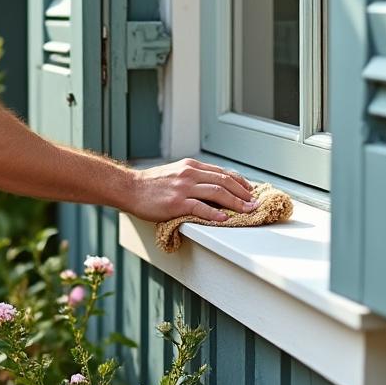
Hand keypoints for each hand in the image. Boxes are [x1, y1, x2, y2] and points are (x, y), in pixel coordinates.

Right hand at [123, 158, 256, 222]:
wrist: (130, 188)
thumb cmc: (152, 184)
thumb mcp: (176, 173)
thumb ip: (194, 177)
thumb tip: (214, 187)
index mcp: (191, 166)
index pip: (223, 172)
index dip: (240, 182)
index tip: (251, 191)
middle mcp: (190, 174)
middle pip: (224, 181)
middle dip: (243, 193)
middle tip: (255, 203)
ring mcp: (183, 188)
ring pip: (217, 193)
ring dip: (236, 202)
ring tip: (247, 210)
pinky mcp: (176, 203)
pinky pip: (200, 207)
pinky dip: (214, 213)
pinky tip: (224, 218)